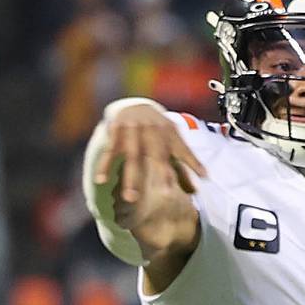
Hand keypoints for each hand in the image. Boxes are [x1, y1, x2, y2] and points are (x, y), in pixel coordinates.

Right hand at [94, 105, 205, 233]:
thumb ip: (186, 161)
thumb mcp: (173, 140)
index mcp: (169, 132)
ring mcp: (133, 130)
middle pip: (156, 155)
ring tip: (130, 199)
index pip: (182, 149)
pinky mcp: (116, 131)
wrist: (135, 104)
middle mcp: (152, 130)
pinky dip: (105, 166)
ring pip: (132, 157)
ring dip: (131, 178)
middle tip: (166, 194)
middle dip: (161, 174)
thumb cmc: (159, 129)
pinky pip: (110, 151)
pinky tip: (100, 181)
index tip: (201, 180)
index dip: (193, 162)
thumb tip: (203, 182)